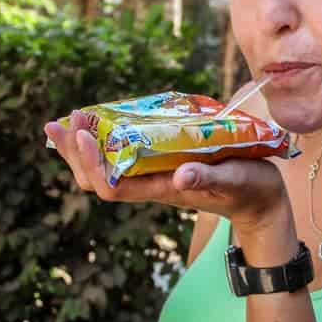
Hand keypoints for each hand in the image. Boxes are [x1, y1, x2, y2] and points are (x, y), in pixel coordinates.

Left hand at [44, 112, 292, 240]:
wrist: (262, 201)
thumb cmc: (250, 190)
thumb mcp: (234, 180)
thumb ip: (209, 177)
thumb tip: (181, 175)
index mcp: (162, 190)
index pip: (112, 186)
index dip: (90, 163)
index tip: (82, 134)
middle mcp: (151, 184)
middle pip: (98, 179)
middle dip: (75, 153)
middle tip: (59, 122)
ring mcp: (154, 176)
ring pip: (106, 169)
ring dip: (83, 148)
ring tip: (68, 120)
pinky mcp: (162, 165)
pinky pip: (123, 157)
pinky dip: (105, 141)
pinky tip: (98, 125)